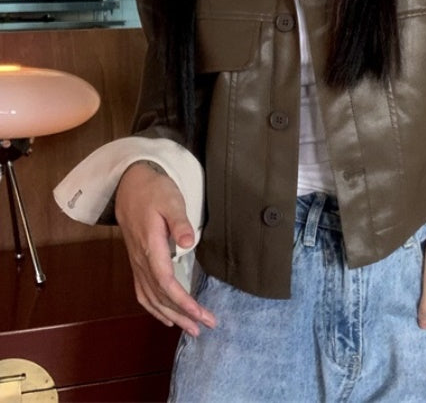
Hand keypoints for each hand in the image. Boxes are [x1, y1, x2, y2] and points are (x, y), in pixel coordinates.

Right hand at [115, 162, 215, 335]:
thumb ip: (179, 222)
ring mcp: (137, 262)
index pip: (166, 282)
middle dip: (183, 314)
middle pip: (160, 296)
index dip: (183, 301)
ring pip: (151, 298)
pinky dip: (154, 308)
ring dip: (171, 315)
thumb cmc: (154, 191)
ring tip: (191, 329)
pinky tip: (167, 317)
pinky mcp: (137, 261)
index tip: (201, 314)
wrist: (130, 185)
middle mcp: (141, 260)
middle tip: (206, 327)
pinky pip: (142, 291)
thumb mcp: (171, 200)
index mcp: (150, 247)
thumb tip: (189, 243)